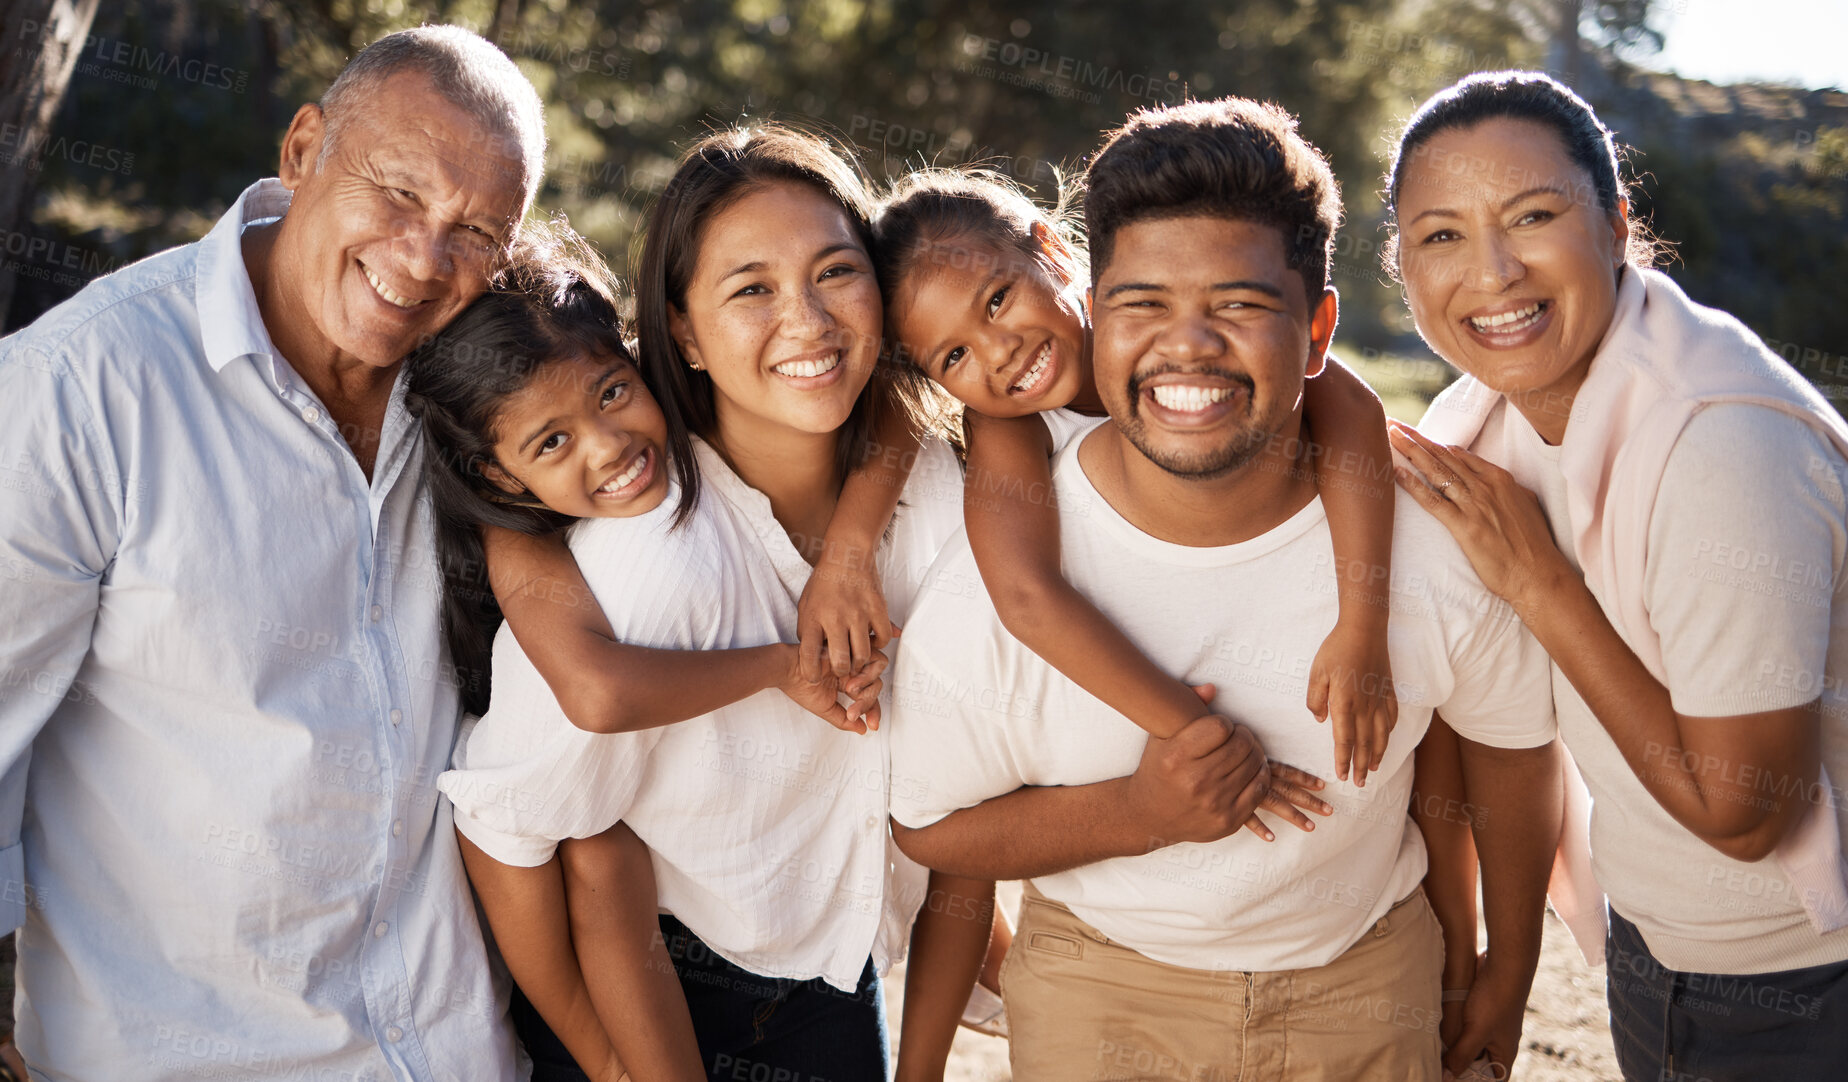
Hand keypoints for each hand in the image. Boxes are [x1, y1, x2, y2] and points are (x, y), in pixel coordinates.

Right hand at [778, 642, 887, 733]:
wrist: (788, 670)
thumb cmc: (800, 687)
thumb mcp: (826, 709)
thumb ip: (844, 720)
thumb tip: (864, 730)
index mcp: (848, 683)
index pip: (868, 698)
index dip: (873, 713)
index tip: (872, 726)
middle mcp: (853, 671)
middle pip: (876, 686)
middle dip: (867, 704)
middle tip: (851, 712)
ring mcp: (853, 659)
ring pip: (878, 672)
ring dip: (867, 687)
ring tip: (849, 691)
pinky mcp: (852, 649)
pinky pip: (874, 659)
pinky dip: (867, 673)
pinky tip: (849, 681)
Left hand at [796, 540, 893, 681]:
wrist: (847, 554)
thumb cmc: (824, 582)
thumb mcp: (806, 606)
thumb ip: (807, 632)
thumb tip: (814, 656)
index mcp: (813, 617)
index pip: (809, 655)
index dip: (811, 673)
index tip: (814, 677)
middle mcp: (835, 618)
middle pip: (840, 662)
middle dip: (840, 672)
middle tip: (841, 669)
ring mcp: (858, 614)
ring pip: (862, 655)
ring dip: (859, 662)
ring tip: (856, 657)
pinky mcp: (877, 609)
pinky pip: (882, 639)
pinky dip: (878, 644)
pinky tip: (870, 639)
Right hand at [1125, 715, 1330, 846]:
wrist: (1144, 813)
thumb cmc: (1155, 770)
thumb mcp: (1163, 738)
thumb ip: (1187, 710)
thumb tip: (1211, 687)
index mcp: (1179, 755)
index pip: (1221, 729)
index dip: (1228, 726)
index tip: (1227, 728)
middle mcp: (1197, 780)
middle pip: (1244, 751)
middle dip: (1252, 742)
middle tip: (1250, 741)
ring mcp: (1213, 803)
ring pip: (1256, 774)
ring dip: (1268, 765)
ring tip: (1282, 768)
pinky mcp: (1225, 821)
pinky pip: (1258, 800)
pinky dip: (1268, 789)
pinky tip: (1271, 784)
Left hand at [1307, 618, 1398, 786]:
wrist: (1364, 629)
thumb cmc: (1336, 649)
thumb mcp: (1316, 673)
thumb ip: (1315, 699)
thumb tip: (1320, 720)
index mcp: (1345, 704)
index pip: (1344, 740)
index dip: (1343, 760)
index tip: (1342, 774)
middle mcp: (1365, 707)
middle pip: (1364, 744)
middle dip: (1361, 766)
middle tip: (1358, 783)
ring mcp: (1380, 700)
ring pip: (1381, 736)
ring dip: (1376, 755)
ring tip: (1373, 770)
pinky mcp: (1389, 691)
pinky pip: (1391, 719)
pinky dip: (1388, 734)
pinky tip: (1385, 740)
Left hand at [1388, 422, 1573, 613]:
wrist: (1539, 574)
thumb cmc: (1534, 545)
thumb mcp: (1525, 504)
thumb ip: (1506, 489)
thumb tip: (1495, 480)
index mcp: (1500, 478)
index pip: (1459, 454)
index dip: (1434, 442)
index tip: (1414, 433)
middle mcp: (1485, 486)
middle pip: (1443, 456)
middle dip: (1415, 439)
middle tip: (1392, 424)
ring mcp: (1474, 505)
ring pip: (1436, 471)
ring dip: (1410, 452)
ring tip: (1390, 437)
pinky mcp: (1465, 527)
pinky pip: (1433, 501)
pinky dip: (1414, 485)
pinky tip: (1397, 472)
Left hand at [1443, 951, 1530, 1078]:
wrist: (1503, 963)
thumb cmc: (1494, 1000)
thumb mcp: (1476, 1032)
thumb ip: (1462, 1054)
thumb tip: (1447, 1077)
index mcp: (1504, 1053)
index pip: (1493, 1079)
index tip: (1453, 1080)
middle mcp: (1497, 1041)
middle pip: (1478, 1063)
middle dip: (1459, 1066)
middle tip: (1435, 1067)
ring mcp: (1488, 1025)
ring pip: (1468, 1044)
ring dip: (1452, 1047)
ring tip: (1430, 1051)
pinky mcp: (1478, 1010)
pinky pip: (1463, 1027)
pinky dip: (1451, 1031)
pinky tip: (1434, 1030)